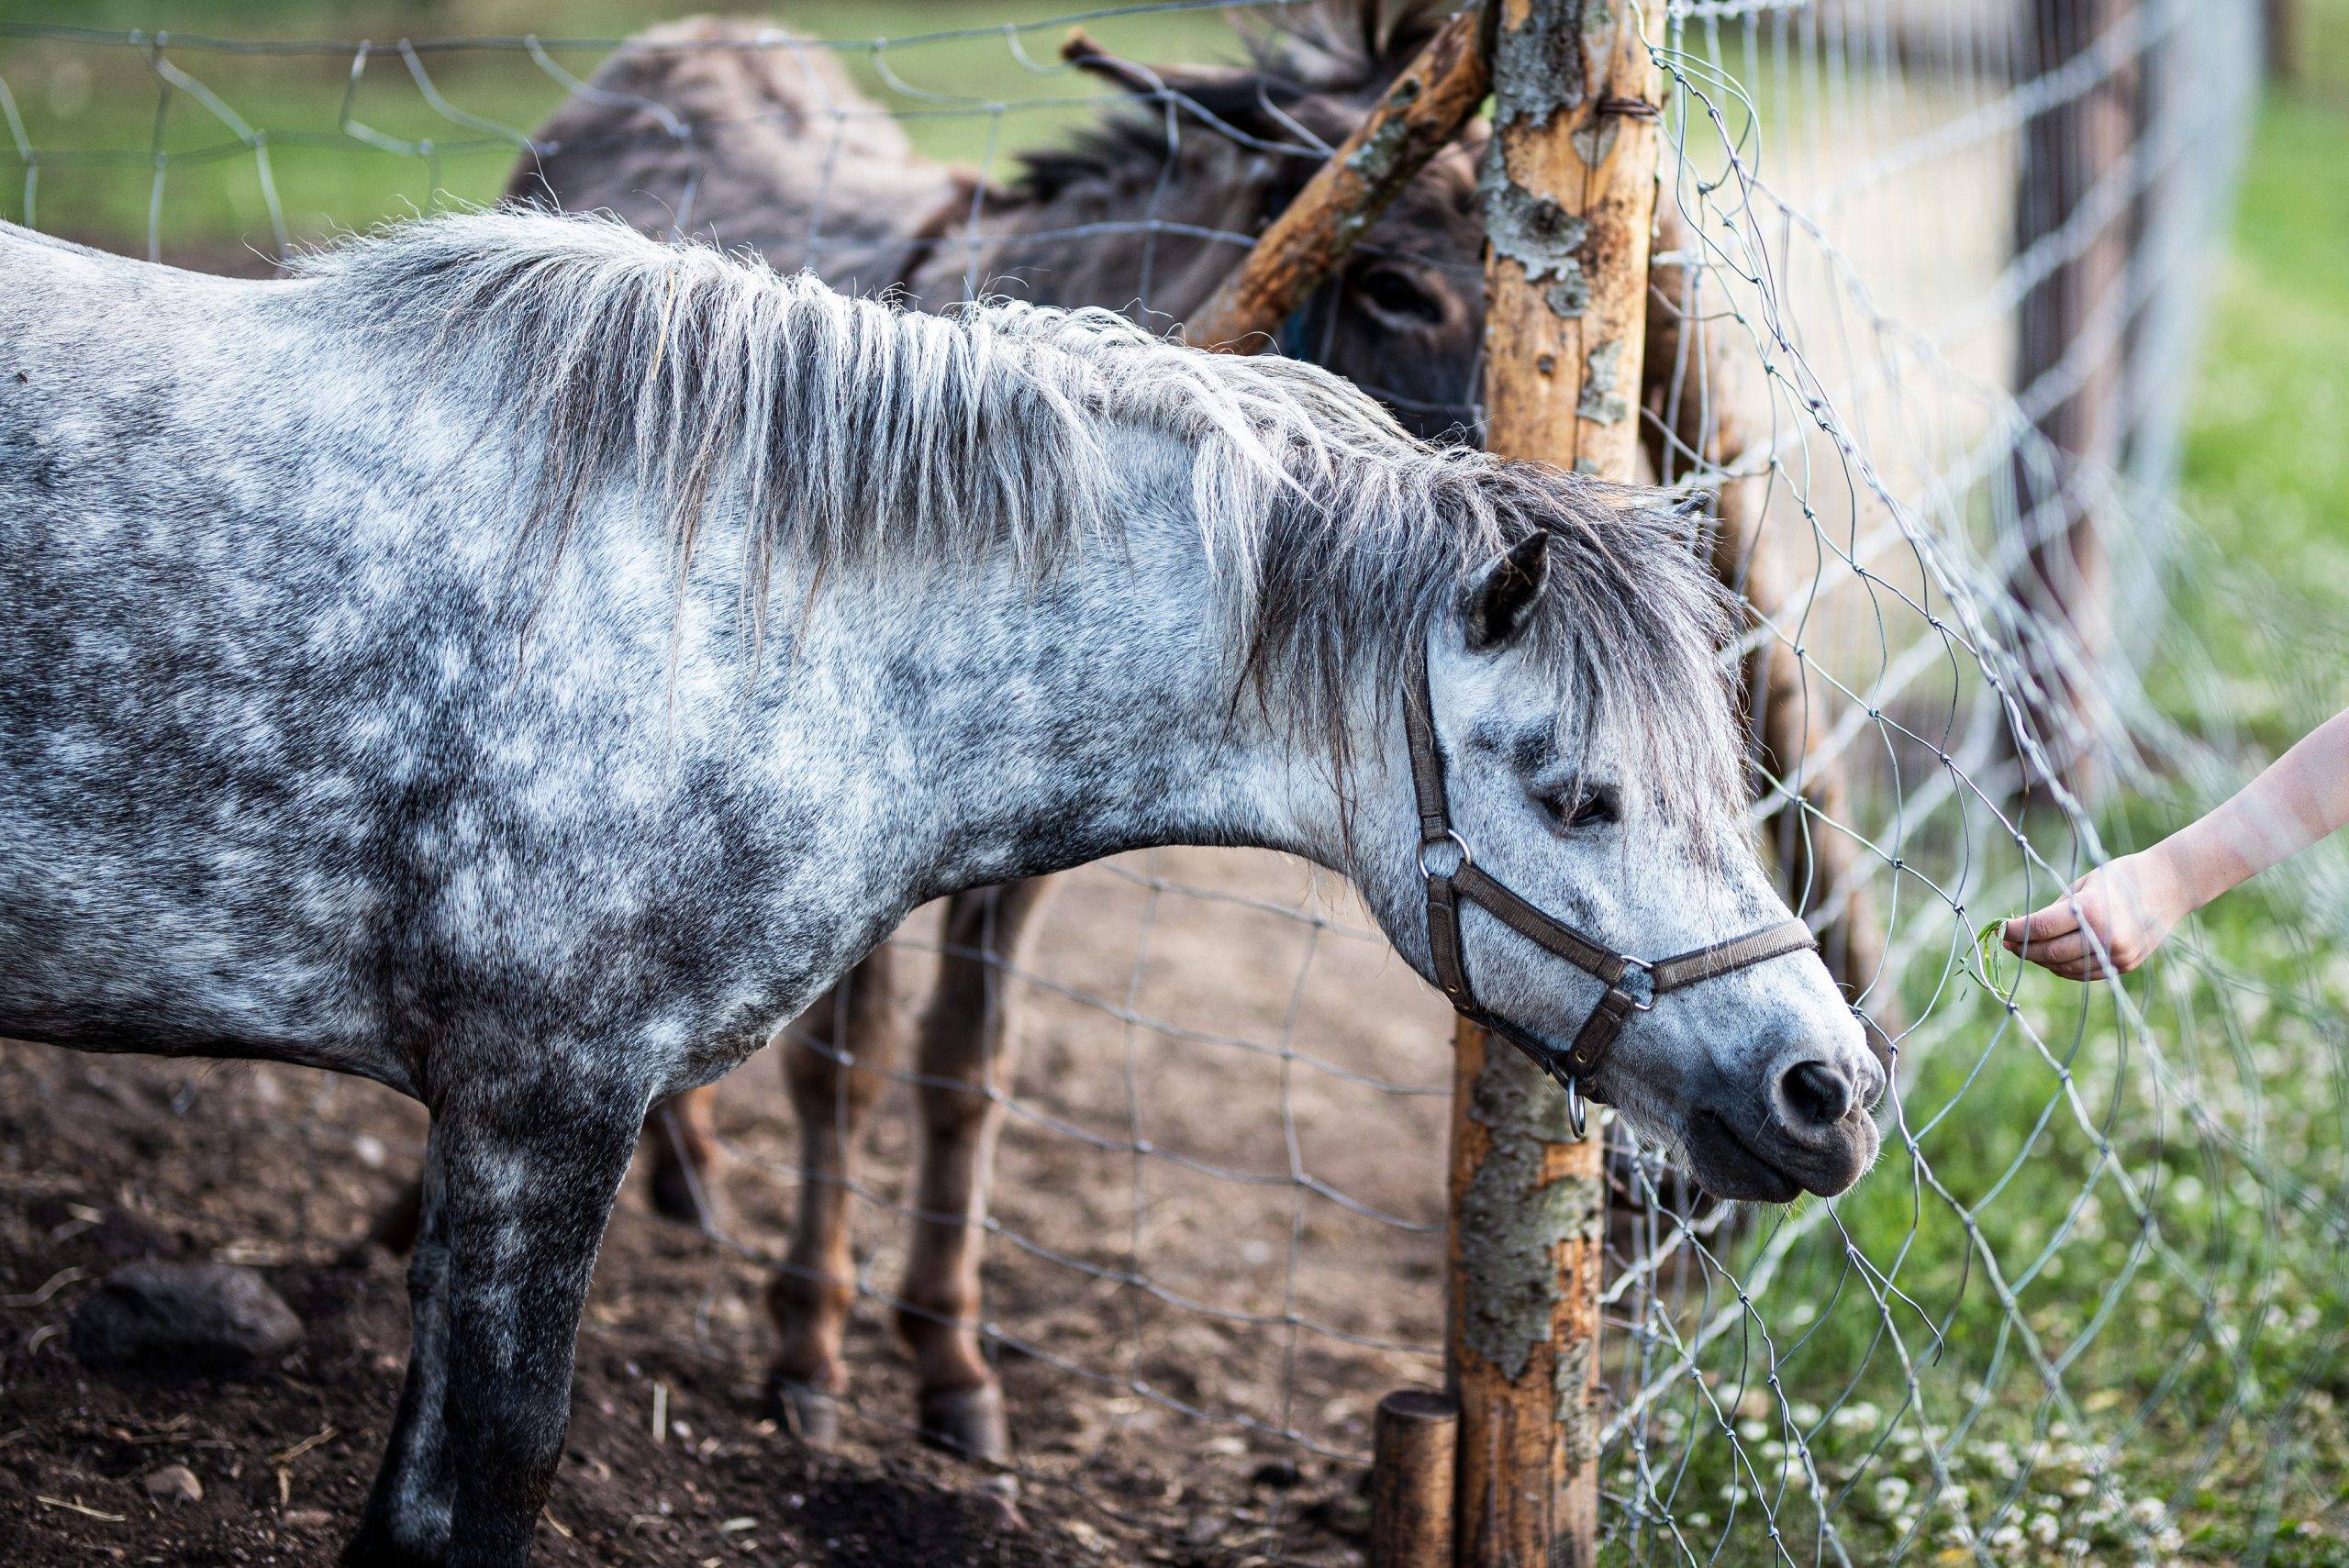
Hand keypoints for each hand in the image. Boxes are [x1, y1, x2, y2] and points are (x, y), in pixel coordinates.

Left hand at [2002, 852, 2189, 980]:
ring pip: (2066, 968)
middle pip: (2051, 953)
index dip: (2016, 931)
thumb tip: (2026, 929)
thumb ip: (2056, 910)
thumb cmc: (2121, 877)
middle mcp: (2105, 937)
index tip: (2001, 928)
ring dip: (2042, 961)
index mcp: (2092, 911)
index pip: (2041, 928)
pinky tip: (2050, 958)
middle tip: (2008, 942)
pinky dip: (2063, 968)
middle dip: (2024, 949)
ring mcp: (2117, 955)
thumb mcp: (2083, 886)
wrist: (2170, 886)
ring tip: (2026, 950)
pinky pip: (2084, 973)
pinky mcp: (2125, 965)